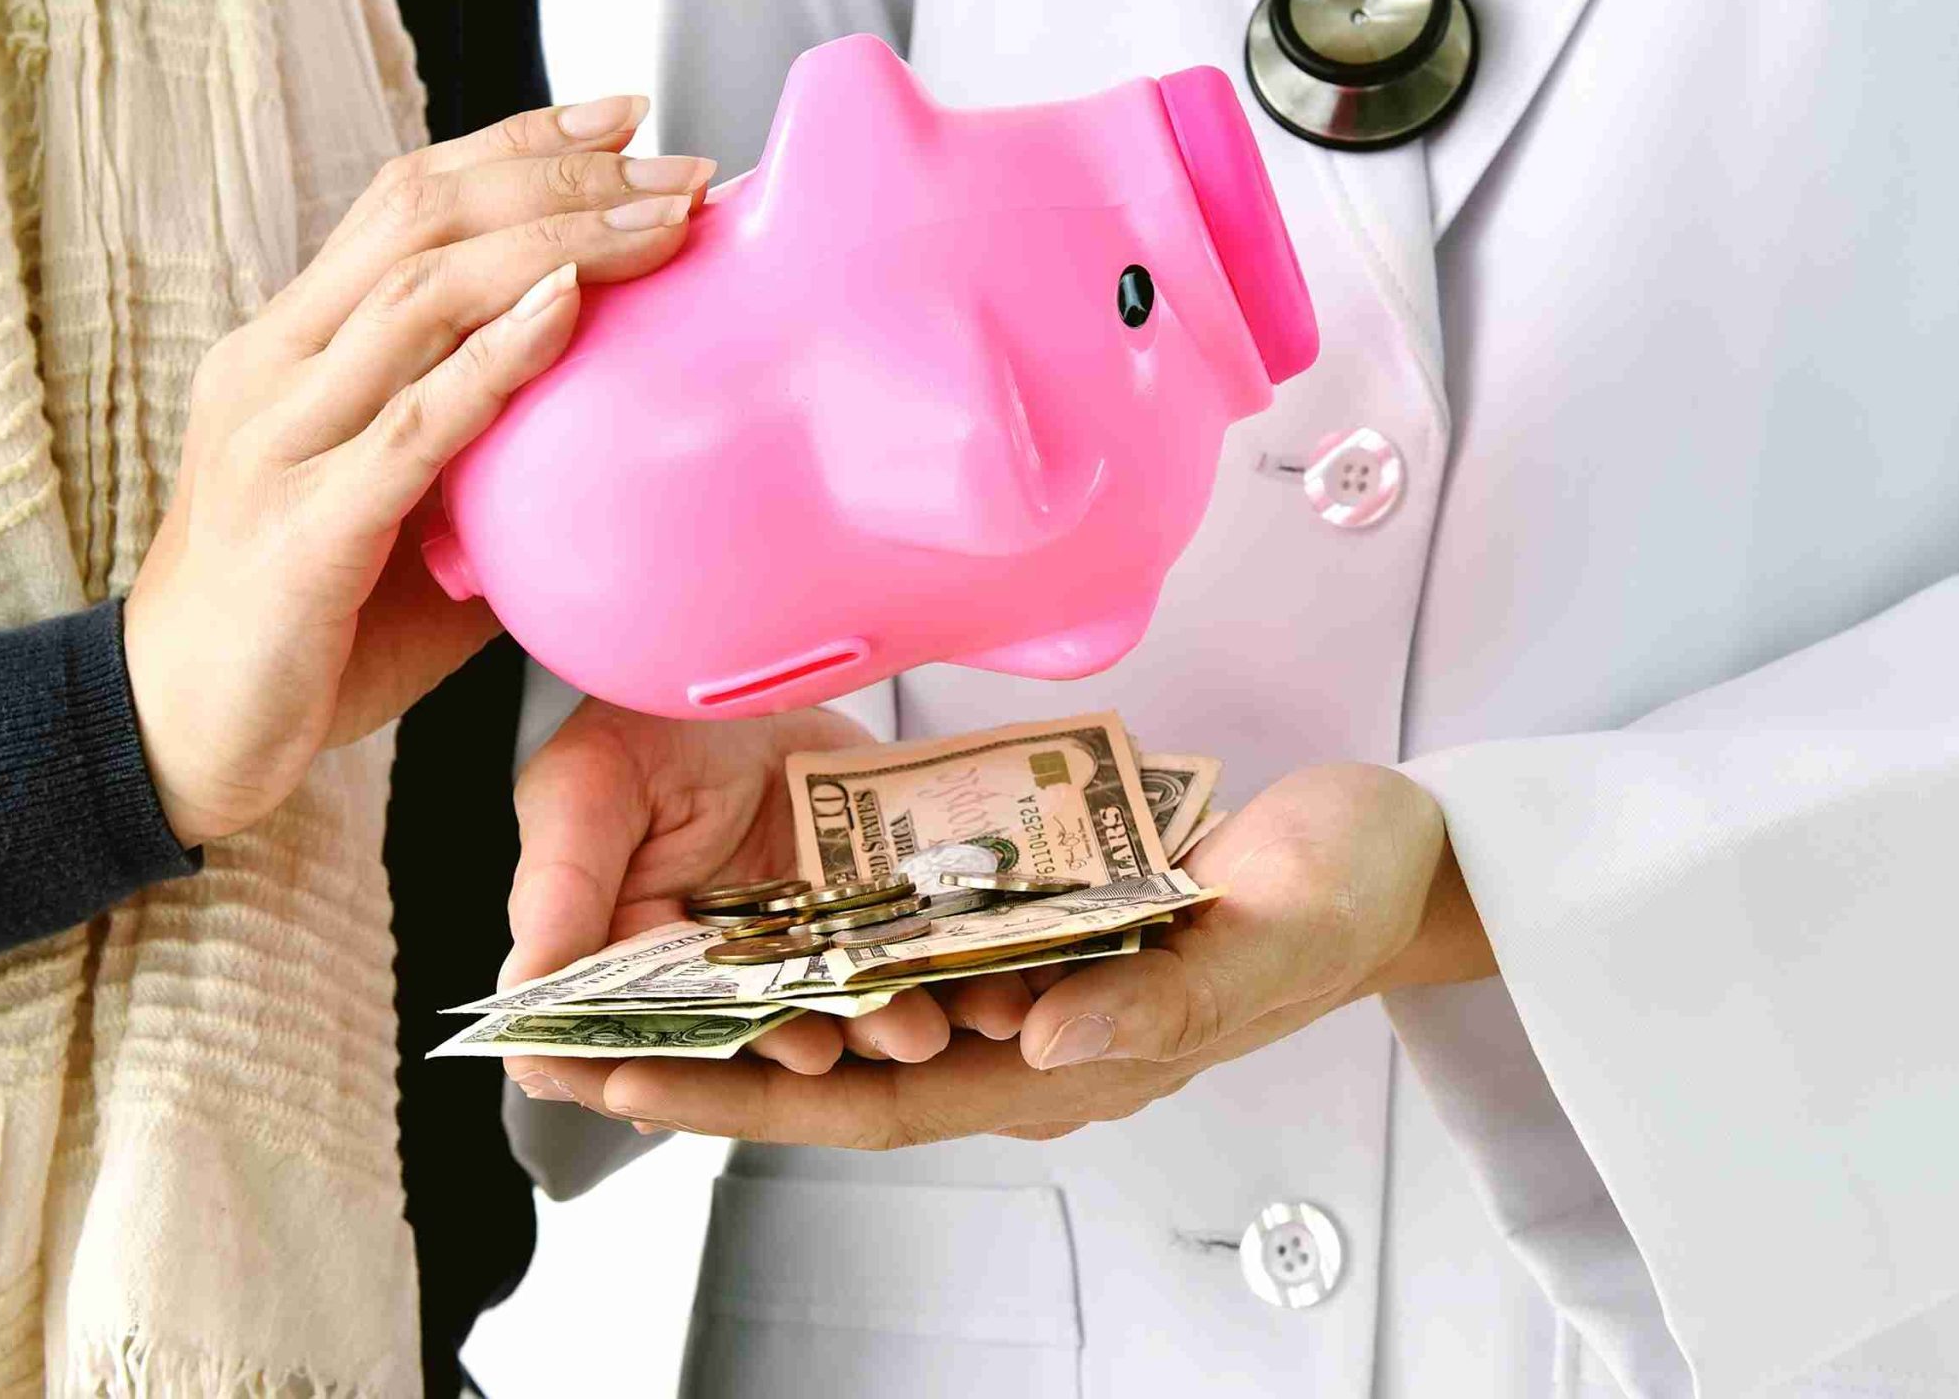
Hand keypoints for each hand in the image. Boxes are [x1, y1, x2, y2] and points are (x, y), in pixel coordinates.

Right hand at [125, 97, 715, 844]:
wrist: (173, 738)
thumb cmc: (302, 630)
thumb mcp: (400, 516)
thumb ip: (482, 456)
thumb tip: (612, 429)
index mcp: (290, 348)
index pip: (404, 201)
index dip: (513, 144)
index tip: (621, 117)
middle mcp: (273, 367)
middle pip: (420, 219)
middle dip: (556, 174)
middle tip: (672, 161)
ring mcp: (279, 440)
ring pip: (419, 295)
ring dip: (555, 244)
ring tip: (657, 222)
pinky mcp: (304, 528)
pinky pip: (413, 423)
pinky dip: (497, 357)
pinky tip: (567, 308)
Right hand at [500, 701, 1041, 1096]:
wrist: (752, 656)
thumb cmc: (644, 718)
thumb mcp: (588, 788)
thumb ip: (560, 890)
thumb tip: (519, 1004)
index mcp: (634, 953)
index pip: (647, 1036)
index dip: (680, 1065)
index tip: (728, 1069)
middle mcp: (724, 964)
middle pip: (760, 1033)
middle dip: (800, 1047)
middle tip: (830, 1050)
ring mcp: (807, 939)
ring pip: (847, 1004)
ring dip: (881, 1025)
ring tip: (918, 1029)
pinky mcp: (874, 906)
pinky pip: (914, 951)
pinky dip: (947, 975)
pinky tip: (984, 992)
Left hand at [537, 762, 1494, 1145]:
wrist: (1392, 854)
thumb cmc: (1343, 897)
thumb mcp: (1274, 938)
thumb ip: (1165, 1006)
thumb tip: (1039, 1047)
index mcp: (1070, 1065)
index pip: (871, 1104)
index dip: (744, 1099)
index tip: (628, 1087)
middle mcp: (1029, 1042)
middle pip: (833, 1072)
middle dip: (700, 1066)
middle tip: (566, 1044)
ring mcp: (1029, 990)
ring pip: (854, 1015)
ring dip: (742, 1002)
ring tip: (625, 978)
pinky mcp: (1035, 930)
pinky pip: (902, 949)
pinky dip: (817, 941)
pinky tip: (748, 910)